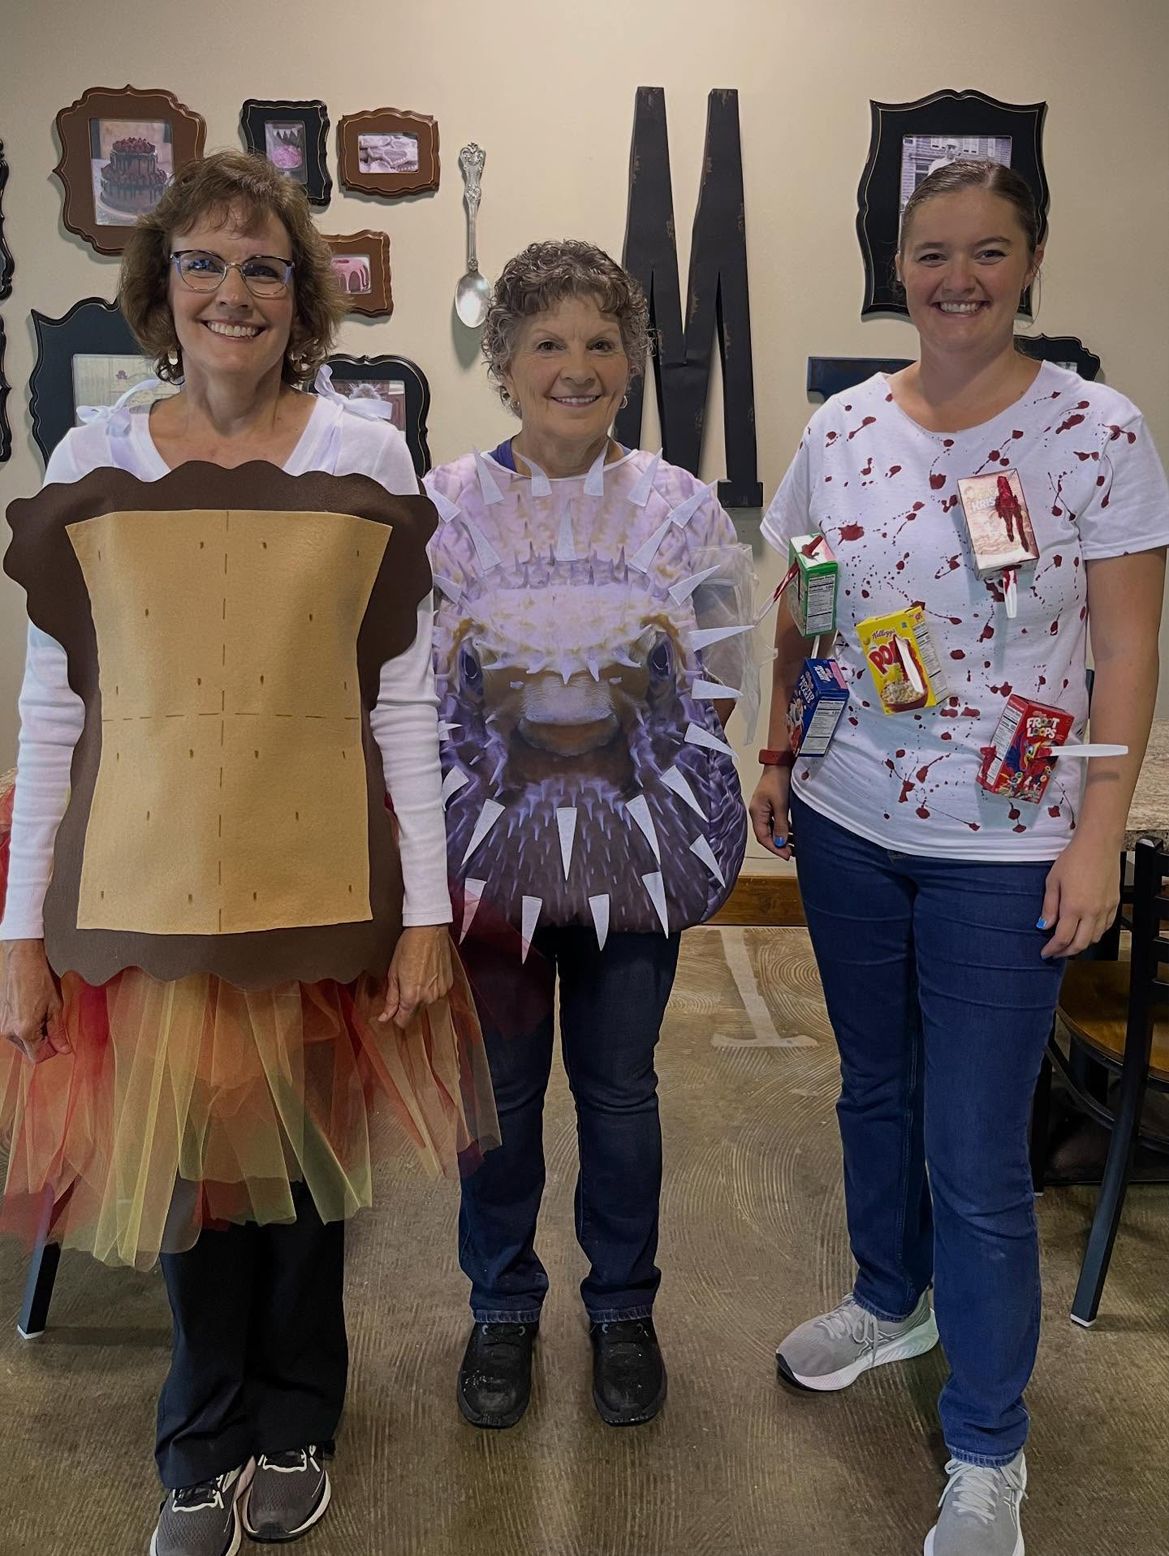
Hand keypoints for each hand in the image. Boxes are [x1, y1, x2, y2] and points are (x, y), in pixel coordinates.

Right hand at [0, 939, 68, 1062]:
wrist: (23, 961)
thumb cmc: (39, 979)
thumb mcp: (56, 1007)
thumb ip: (58, 1031)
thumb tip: (64, 1049)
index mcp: (25, 1030)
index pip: (37, 1057)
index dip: (51, 1050)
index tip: (59, 1041)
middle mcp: (9, 1030)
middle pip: (28, 1050)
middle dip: (43, 1041)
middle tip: (53, 1023)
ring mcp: (2, 1024)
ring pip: (21, 1040)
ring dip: (34, 1033)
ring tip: (43, 1013)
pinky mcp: (0, 1016)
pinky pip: (14, 1029)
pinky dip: (25, 1025)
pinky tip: (33, 1009)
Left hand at [378, 926, 454, 1028]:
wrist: (429, 930)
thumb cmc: (409, 947)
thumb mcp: (393, 973)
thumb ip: (391, 999)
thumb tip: (385, 1017)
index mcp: (412, 996)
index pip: (403, 1022)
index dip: (396, 1017)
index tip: (393, 1009)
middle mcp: (429, 998)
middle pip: (415, 1012)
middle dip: (408, 1003)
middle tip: (405, 983)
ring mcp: (441, 992)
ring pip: (427, 1003)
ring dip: (421, 995)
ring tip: (418, 974)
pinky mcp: (449, 984)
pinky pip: (437, 993)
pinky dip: (432, 987)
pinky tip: (428, 972)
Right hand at [748, 766, 793, 860]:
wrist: (780, 763)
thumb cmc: (778, 780)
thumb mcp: (781, 805)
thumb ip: (781, 825)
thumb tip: (780, 842)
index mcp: (757, 813)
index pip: (763, 837)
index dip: (774, 848)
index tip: (786, 855)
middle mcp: (758, 813)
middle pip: (766, 835)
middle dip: (779, 845)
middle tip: (792, 853)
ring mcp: (764, 809)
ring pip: (772, 829)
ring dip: (782, 838)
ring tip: (795, 845)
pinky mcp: (771, 805)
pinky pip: (775, 822)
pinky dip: (783, 829)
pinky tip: (793, 833)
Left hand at [1038, 835, 1122, 958]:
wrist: (1098, 844)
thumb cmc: (1073, 859)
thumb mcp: (1052, 881)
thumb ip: (1048, 907)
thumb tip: (1044, 926)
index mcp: (1074, 907)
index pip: (1062, 938)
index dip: (1053, 950)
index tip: (1045, 953)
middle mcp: (1092, 912)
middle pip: (1080, 944)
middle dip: (1066, 952)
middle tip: (1055, 952)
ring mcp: (1106, 909)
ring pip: (1095, 938)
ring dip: (1081, 944)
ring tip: (1069, 941)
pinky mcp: (1115, 904)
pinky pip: (1106, 927)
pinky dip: (1095, 933)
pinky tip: (1086, 929)